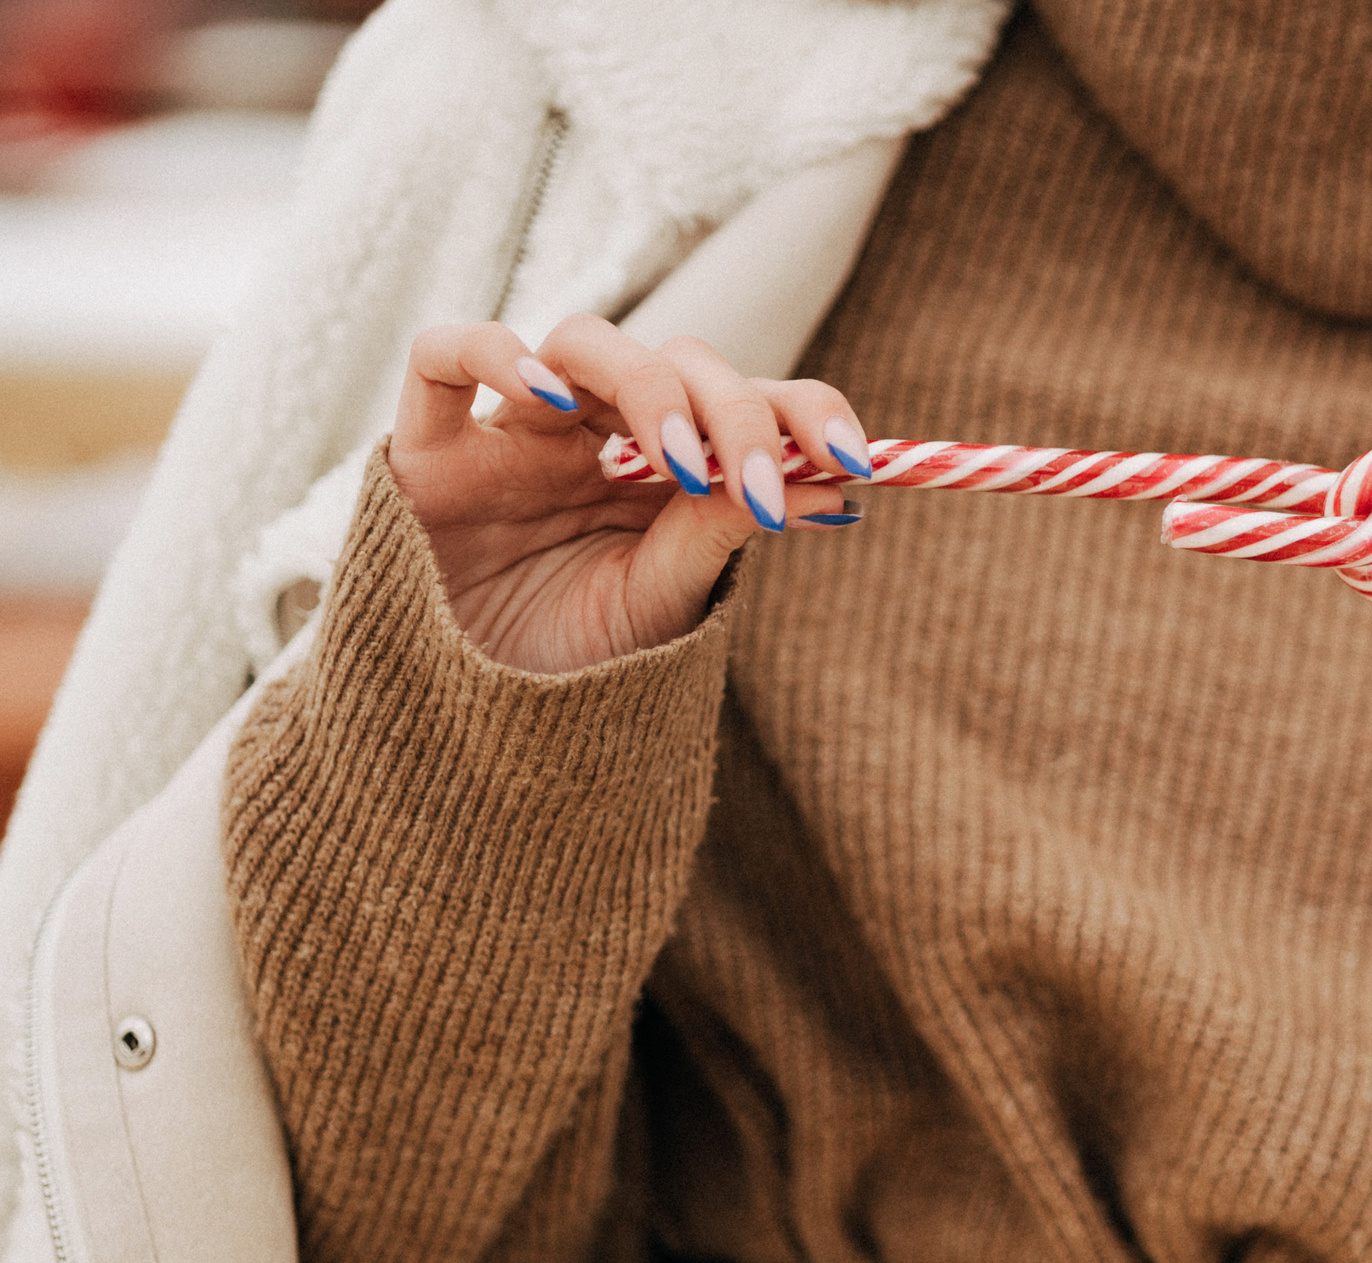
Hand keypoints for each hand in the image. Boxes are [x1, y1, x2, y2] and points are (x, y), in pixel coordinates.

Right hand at [388, 315, 868, 673]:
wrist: (468, 728)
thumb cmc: (571, 664)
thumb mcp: (663, 600)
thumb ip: (723, 529)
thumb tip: (834, 483)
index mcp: (667, 468)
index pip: (749, 402)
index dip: (806, 412)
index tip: (858, 460)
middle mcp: (598, 434)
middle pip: (680, 362)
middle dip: (734, 411)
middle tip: (756, 483)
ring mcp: (515, 432)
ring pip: (584, 340)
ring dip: (644, 385)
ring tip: (674, 462)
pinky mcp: (427, 447)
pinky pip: (444, 356)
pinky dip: (496, 355)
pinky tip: (546, 399)